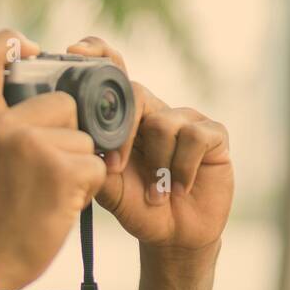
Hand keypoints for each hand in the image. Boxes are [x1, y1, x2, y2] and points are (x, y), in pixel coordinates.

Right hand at [0, 29, 107, 289]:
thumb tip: (28, 91)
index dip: (13, 41)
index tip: (33, 52)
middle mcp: (0, 125)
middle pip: (62, 103)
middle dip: (69, 134)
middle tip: (46, 174)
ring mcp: (31, 146)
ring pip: (84, 139)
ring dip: (78, 167)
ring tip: (48, 196)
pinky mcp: (60, 171)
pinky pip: (94, 165)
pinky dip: (88, 188)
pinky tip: (61, 207)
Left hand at [67, 37, 232, 255]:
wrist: (175, 237)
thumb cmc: (140, 209)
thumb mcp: (110, 189)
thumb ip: (96, 161)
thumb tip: (81, 138)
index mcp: (127, 119)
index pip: (114, 74)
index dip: (98, 55)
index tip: (75, 52)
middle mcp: (156, 112)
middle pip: (135, 94)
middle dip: (123, 133)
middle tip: (117, 168)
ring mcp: (186, 120)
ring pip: (164, 123)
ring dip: (158, 165)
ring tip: (157, 195)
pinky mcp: (214, 134)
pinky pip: (195, 137)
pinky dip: (183, 168)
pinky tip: (180, 188)